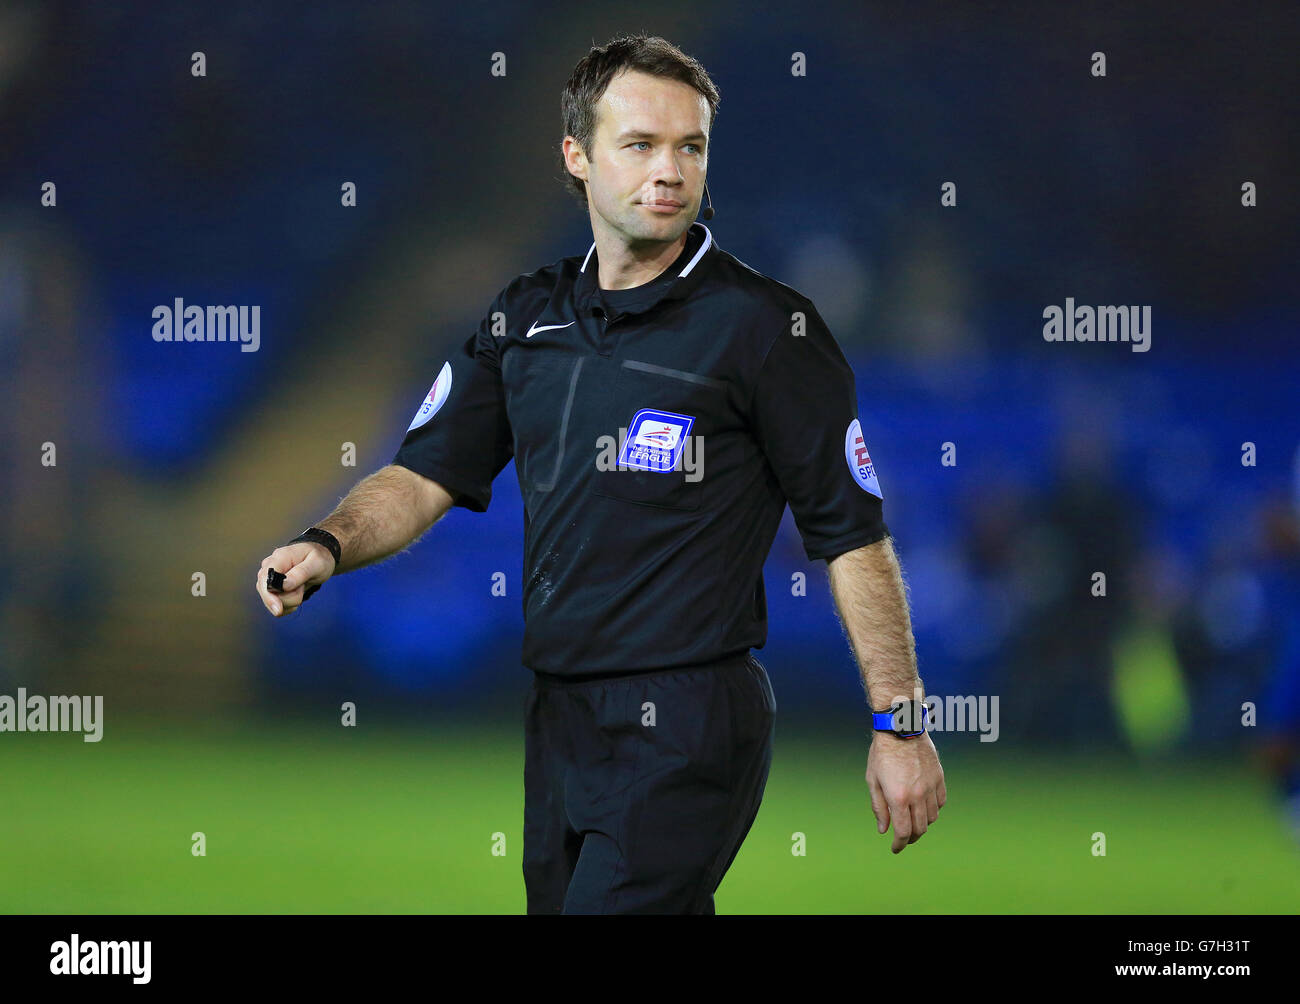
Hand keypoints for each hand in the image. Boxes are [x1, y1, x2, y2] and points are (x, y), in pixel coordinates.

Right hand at [255, 541, 335, 616]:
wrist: (319, 559)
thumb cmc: (319, 559)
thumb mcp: (317, 563)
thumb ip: (301, 573)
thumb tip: (282, 585)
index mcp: (280, 557)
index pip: (265, 578)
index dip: (269, 595)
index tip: (279, 608)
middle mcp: (269, 567)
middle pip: (267, 592)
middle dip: (288, 598)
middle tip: (302, 588)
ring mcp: (268, 578)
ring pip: (271, 600)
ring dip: (290, 601)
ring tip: (301, 587)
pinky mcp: (271, 588)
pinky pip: (274, 604)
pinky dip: (287, 605)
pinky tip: (297, 595)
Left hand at [866, 731, 945, 853]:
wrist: (901, 728)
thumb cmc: (882, 753)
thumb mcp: (873, 780)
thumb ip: (879, 807)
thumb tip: (883, 829)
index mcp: (898, 797)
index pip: (903, 831)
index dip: (899, 844)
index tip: (895, 848)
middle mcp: (917, 795)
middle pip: (919, 828)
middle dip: (910, 837)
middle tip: (903, 838)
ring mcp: (930, 787)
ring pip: (932, 818)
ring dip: (922, 825)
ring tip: (912, 822)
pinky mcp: (939, 778)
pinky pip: (941, 803)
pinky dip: (933, 810)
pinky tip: (924, 807)